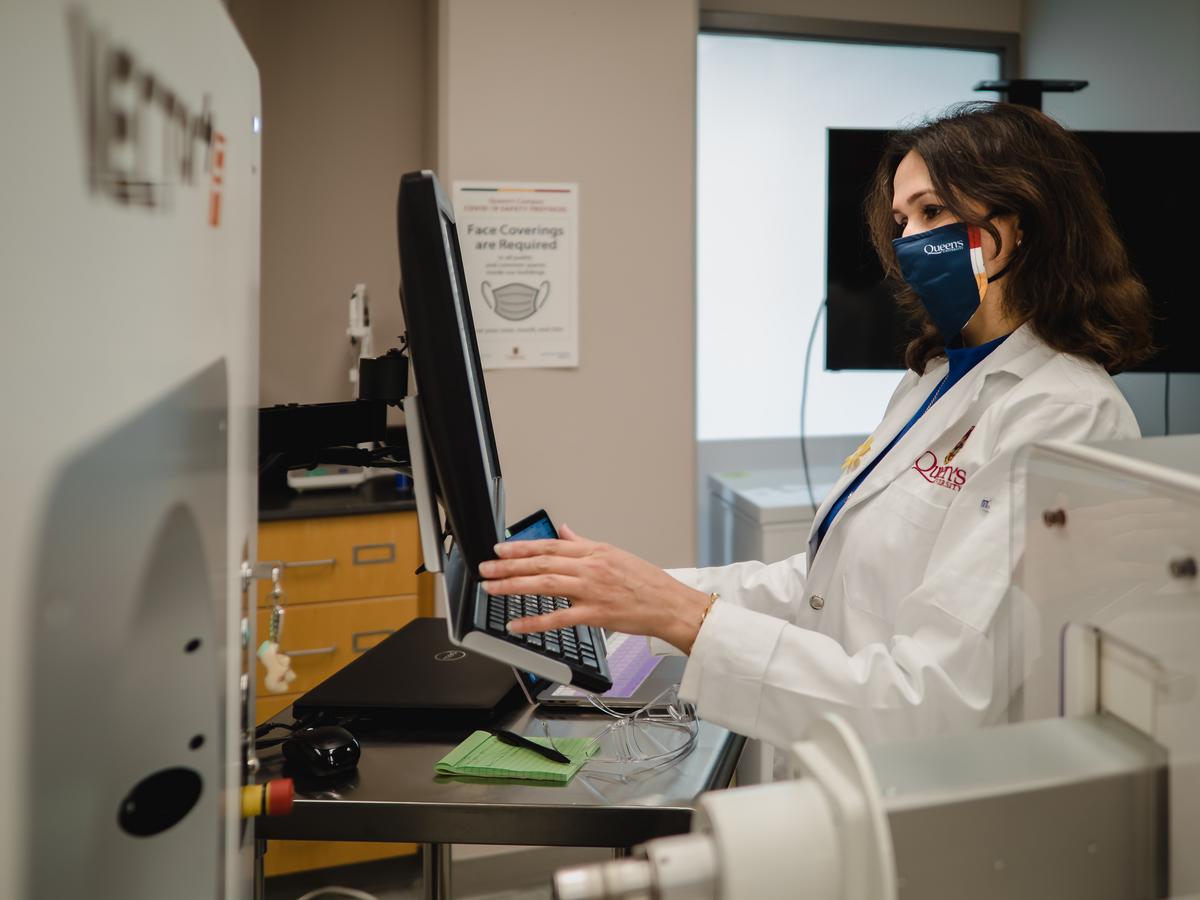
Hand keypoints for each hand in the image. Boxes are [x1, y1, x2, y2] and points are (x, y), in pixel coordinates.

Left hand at [478, 524, 710, 652]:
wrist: (669, 604)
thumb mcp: (614, 554)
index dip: (522, 546)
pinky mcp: (595, 614)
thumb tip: (565, 531)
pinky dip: (535, 622)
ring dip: (514, 586)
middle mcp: (590, 567)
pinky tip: (516, 624)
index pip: (550, 545)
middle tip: (486, 567)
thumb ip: (584, 544)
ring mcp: (592, 590)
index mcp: (594, 551)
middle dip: (509, 564)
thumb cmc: (646, 582)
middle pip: (542, 563)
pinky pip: (559, 617)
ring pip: (545, 584)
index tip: (500, 548)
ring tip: (492, 588)